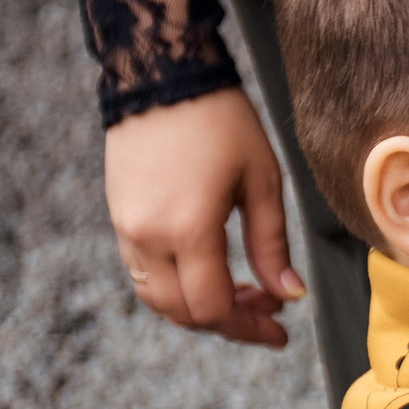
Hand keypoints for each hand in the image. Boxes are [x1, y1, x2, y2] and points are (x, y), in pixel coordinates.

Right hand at [105, 86, 305, 346]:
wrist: (163, 76)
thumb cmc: (222, 122)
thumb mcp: (263, 181)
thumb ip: (272, 245)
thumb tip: (290, 295)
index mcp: (188, 229)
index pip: (213, 306)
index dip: (248, 329)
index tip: (280, 332)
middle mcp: (148, 237)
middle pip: (182, 312)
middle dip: (228, 322)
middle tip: (270, 312)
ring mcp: (126, 229)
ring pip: (158, 298)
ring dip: (200, 307)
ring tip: (246, 292)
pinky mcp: (118, 217)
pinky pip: (144, 273)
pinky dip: (177, 286)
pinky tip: (213, 270)